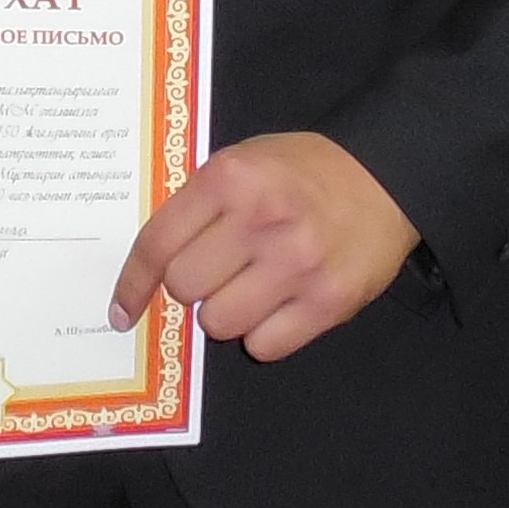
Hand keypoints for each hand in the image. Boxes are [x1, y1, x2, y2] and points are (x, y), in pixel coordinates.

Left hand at [111, 130, 419, 363]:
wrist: (386, 178)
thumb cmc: (302, 172)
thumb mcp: (243, 162)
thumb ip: (198, 204)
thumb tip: (151, 266)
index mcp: (231, 179)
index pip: (157, 244)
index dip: (132, 284)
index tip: (122, 311)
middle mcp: (261, 221)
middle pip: (184, 288)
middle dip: (191, 287)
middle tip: (216, 271)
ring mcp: (297, 264)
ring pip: (219, 323)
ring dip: (226, 312)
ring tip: (252, 286)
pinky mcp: (329, 302)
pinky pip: (264, 346)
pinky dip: (264, 333)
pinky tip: (280, 304)